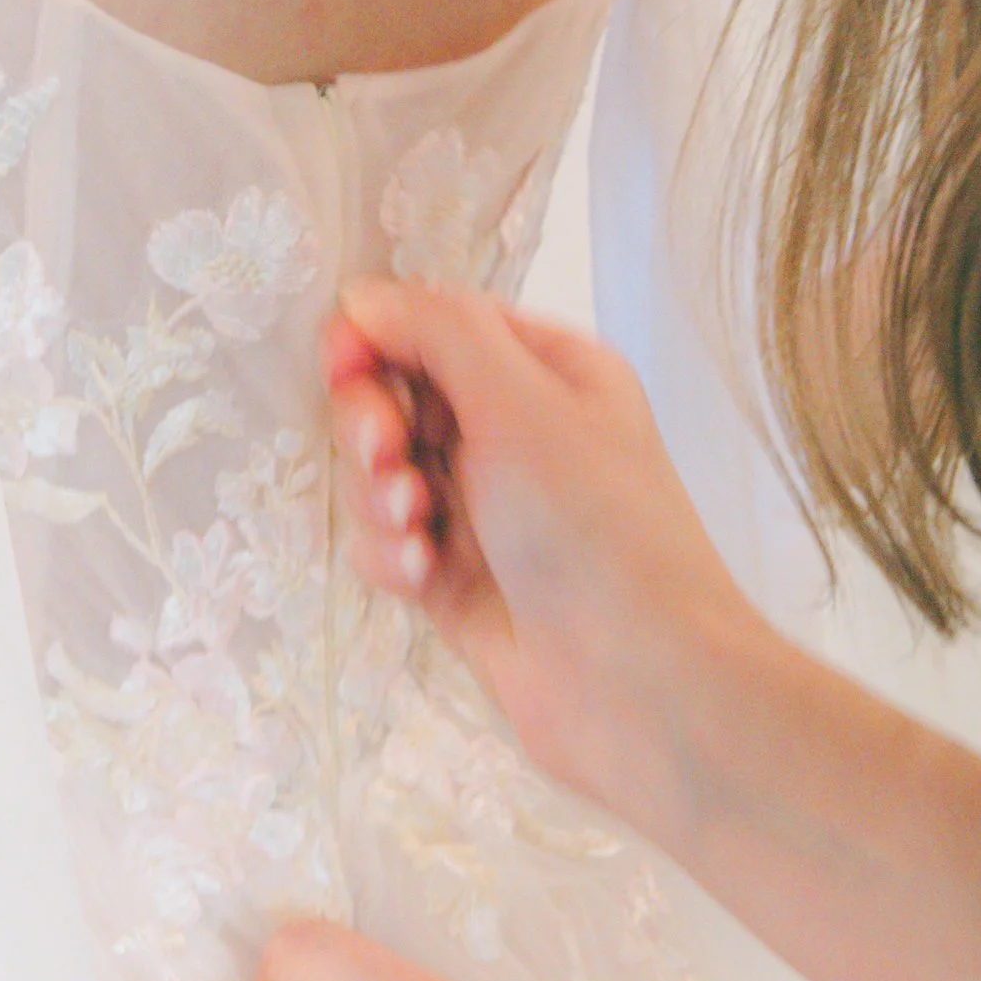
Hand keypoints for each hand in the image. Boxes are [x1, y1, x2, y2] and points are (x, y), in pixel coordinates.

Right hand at [326, 282, 763, 862]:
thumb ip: (438, 333)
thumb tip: (363, 295)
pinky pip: (389, 541)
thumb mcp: (522, 403)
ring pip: (383, 473)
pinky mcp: (453, 579)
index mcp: (550, 372)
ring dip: (380, 496)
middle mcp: (517, 433)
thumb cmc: (596, 527)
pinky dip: (391, 554)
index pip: (439, 325)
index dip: (380, 337)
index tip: (341, 361)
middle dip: (374, 424)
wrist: (640, 685)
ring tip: (417, 532)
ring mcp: (484, 509)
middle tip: (386, 456)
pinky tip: (422, 578)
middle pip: (398, 396)